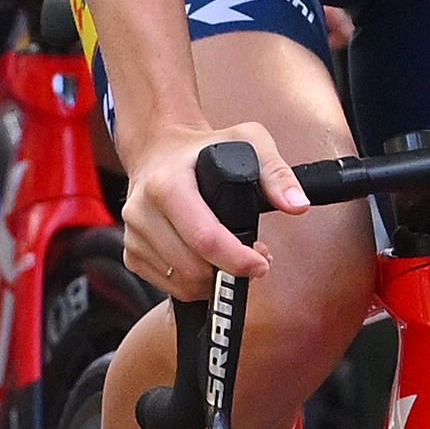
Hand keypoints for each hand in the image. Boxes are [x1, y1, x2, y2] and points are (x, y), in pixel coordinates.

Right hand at [123, 118, 305, 301]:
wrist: (158, 151)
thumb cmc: (205, 148)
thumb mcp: (247, 141)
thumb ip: (276, 173)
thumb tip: (298, 205)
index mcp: (166, 184)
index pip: (204, 237)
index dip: (237, 260)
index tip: (261, 265)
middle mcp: (141, 210)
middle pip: (192, 268)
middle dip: (228, 273)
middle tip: (252, 260)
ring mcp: (133, 235)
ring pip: (180, 283)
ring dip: (212, 282)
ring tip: (231, 260)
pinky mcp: (131, 253)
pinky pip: (168, 287)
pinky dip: (193, 284)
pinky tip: (207, 262)